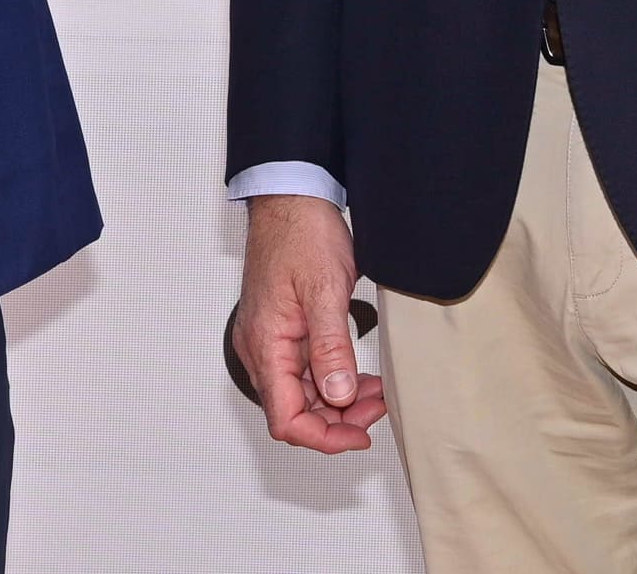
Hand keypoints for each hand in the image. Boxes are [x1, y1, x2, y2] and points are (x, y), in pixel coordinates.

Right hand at [231, 194, 386, 452]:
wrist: (290, 199)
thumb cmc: (301, 234)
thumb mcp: (325, 291)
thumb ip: (331, 348)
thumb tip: (338, 395)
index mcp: (265, 344)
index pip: (286, 418)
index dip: (324, 437)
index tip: (360, 435)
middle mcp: (259, 347)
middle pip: (293, 411)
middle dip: (337, 420)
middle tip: (377, 406)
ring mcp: (267, 339)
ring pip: (299, 394)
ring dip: (336, 402)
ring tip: (374, 391)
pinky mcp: (279, 330)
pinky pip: (300, 372)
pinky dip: (330, 379)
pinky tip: (356, 373)